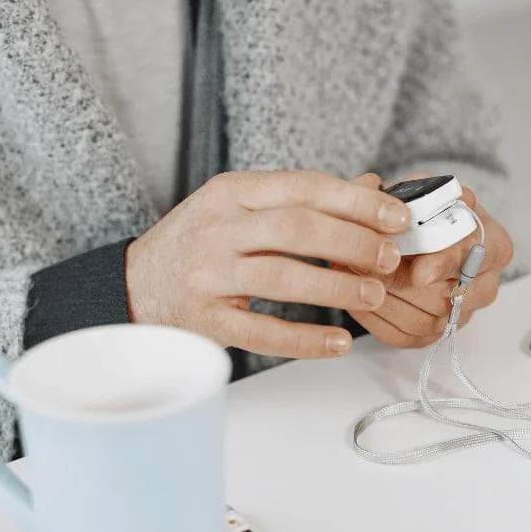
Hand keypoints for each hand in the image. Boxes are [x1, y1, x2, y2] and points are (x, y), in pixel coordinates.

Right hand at [125, 170, 408, 357]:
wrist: (133, 285)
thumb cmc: (201, 243)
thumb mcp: (240, 208)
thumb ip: (299, 200)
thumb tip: (371, 191)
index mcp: (231, 192)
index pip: (302, 188)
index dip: (355, 202)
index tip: (396, 217)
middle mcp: (216, 229)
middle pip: (295, 228)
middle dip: (352, 241)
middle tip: (389, 258)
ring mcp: (207, 276)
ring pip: (281, 277)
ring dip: (336, 286)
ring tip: (373, 295)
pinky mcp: (204, 320)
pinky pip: (261, 332)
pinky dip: (304, 339)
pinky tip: (339, 343)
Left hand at [347, 179, 513, 347]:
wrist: (412, 238)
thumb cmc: (421, 213)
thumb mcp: (415, 189)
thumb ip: (398, 190)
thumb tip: (370, 187)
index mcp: (493, 243)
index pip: (478, 257)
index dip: (446, 264)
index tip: (419, 272)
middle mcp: (484, 285)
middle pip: (449, 298)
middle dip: (402, 284)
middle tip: (367, 268)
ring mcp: (460, 315)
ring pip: (423, 321)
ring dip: (383, 299)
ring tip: (354, 276)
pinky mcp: (432, 335)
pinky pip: (404, 337)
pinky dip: (375, 318)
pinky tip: (357, 295)